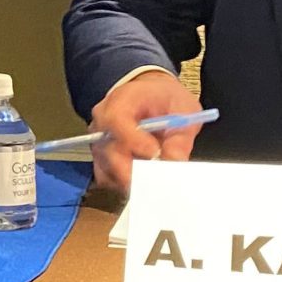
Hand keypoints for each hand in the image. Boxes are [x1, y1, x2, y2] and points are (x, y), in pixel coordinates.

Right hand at [90, 69, 203, 195]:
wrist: (149, 96)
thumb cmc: (164, 100)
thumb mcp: (182, 109)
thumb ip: (179, 136)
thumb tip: (175, 161)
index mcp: (120, 101)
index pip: (115, 120)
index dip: (133, 140)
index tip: (155, 153)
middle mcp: (102, 123)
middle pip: (108, 151)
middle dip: (134, 170)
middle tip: (160, 179)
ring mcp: (98, 143)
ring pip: (106, 169)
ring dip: (131, 179)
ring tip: (156, 181)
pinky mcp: (101, 160)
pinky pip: (107, 178)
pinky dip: (125, 184)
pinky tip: (145, 181)